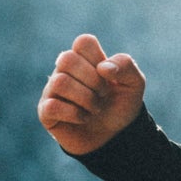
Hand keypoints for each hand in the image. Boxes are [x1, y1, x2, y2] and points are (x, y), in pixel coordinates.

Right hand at [38, 32, 145, 155]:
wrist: (116, 137)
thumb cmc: (121, 106)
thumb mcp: (134, 84)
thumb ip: (126, 66)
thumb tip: (102, 68)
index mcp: (84, 58)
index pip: (83, 42)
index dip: (98, 58)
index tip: (108, 76)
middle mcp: (64, 71)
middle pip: (67, 59)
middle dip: (92, 80)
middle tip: (103, 95)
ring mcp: (52, 90)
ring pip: (60, 82)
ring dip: (86, 99)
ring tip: (95, 109)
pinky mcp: (46, 112)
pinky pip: (52, 106)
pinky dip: (74, 113)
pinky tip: (83, 118)